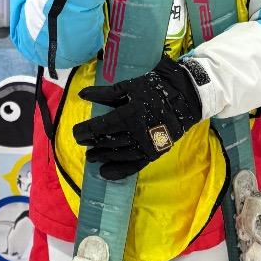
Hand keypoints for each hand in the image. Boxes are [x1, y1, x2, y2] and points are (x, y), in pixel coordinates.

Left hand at [74, 57, 204, 179]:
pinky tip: (105, 173)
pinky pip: (134, 166)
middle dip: (93, 143)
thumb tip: (82, 95)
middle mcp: (137, 133)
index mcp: (130, 114)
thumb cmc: (154, 88)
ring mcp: (146, 146)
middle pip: (109, 142)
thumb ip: (104, 94)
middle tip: (82, 143)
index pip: (102, 127)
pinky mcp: (154, 153)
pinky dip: (119, 171)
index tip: (76, 132)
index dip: (86, 131)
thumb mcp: (128, 87)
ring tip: (91, 158)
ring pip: (119, 155)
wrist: (185, 97)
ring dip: (103, 157)